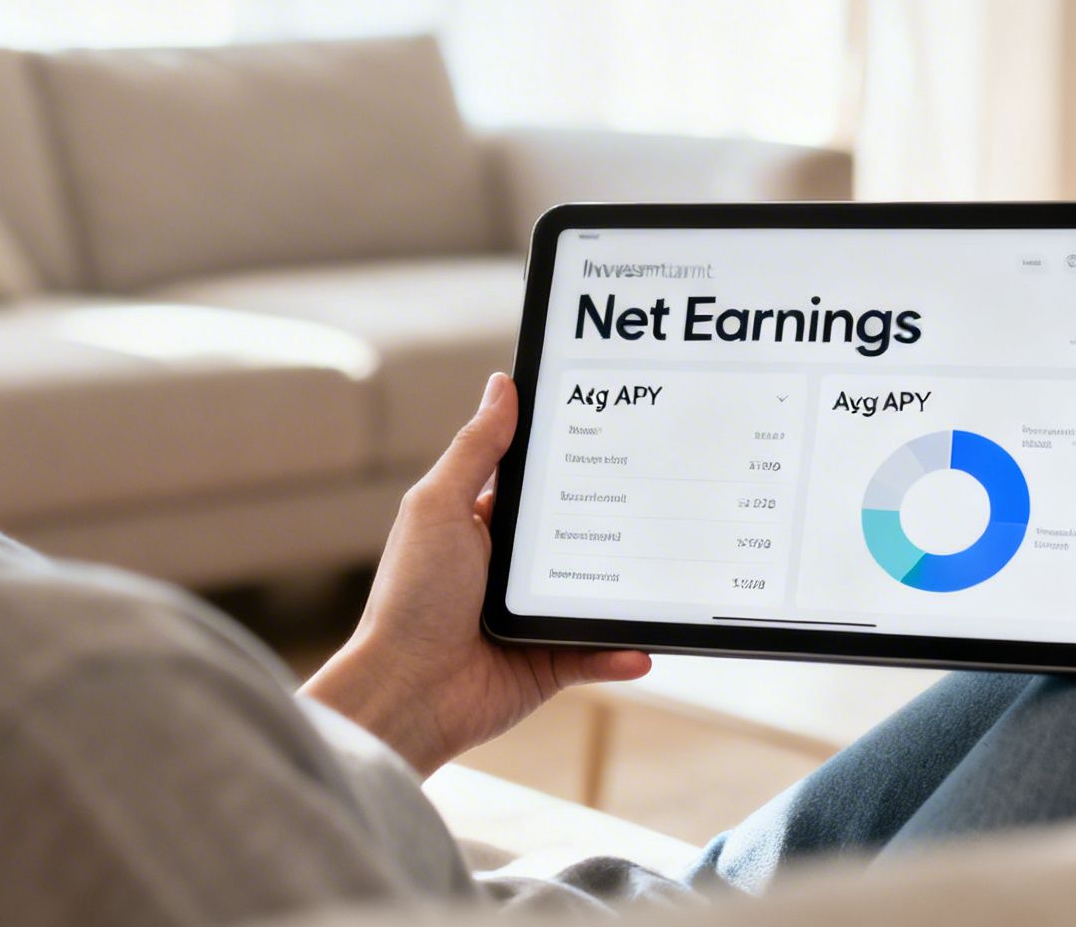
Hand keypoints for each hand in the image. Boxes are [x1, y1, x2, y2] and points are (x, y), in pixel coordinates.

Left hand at [300, 373, 649, 775]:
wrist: (407, 691)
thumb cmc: (410, 597)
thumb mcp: (439, 506)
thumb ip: (476, 450)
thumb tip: (502, 385)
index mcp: (482, 525)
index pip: (539, 484)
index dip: (575, 458)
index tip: (622, 429)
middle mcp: (510, 570)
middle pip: (578, 535)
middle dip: (618, 520)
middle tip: (665, 494)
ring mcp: (532, 618)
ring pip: (595, 594)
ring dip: (629, 589)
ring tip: (668, 568)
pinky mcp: (547, 664)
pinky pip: (596, 652)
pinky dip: (621, 651)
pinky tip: (644, 646)